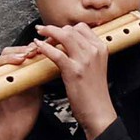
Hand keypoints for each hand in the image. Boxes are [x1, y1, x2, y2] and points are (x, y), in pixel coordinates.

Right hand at [0, 47, 40, 139]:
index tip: (40, 49)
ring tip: (20, 58)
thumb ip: (36, 79)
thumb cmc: (19, 120)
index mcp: (15, 76)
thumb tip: (45, 63)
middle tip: (32, 53)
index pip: (19, 55)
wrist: (8, 139)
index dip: (28, 50)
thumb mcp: (34, 95)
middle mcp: (1, 77)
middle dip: (20, 51)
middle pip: (6, 54)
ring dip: (7, 57)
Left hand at [33, 22, 115, 137]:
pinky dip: (45, 48)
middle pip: (71, 29)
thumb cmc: (94, 92)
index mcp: (101, 48)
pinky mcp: (74, 71)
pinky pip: (56, 53)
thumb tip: (68, 45)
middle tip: (43, 33)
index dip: (66, 28)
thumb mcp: (95, 67)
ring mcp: (85, 60)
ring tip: (39, 36)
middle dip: (55, 29)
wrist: (99, 111)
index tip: (56, 32)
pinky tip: (38, 46)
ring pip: (64, 36)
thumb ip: (86, 54)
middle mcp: (94, 50)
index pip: (82, 27)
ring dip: (48, 34)